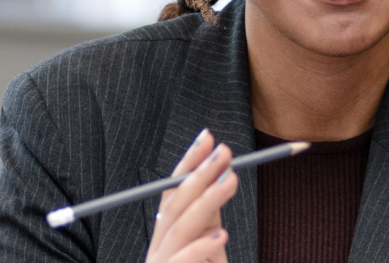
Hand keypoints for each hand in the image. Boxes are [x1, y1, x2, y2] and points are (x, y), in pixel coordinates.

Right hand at [146, 129, 237, 262]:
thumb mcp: (210, 250)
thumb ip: (210, 221)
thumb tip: (220, 178)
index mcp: (166, 237)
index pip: (172, 191)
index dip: (187, 163)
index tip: (207, 136)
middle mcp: (158, 250)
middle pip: (173, 206)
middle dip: (198, 175)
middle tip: (225, 153)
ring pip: (177, 230)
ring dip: (205, 203)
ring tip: (230, 182)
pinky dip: (199, 250)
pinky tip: (220, 237)